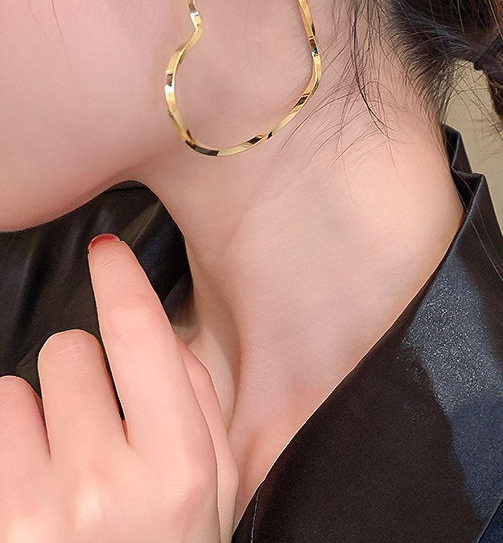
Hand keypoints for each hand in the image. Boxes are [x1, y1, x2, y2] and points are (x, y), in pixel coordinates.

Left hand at [0, 234, 239, 542]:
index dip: (121, 279)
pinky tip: (31, 481)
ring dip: (41, 409)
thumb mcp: (218, 488)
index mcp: (183, 463)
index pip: (141, 334)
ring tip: (63, 461)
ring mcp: (42, 509)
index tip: (107, 249)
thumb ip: (199, 404)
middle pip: (70, 350)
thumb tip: (159, 338)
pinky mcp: (0, 522)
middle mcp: (112, 481)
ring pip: (20, 386)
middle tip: (97, 420)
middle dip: (83, 369)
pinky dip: (11, 439)